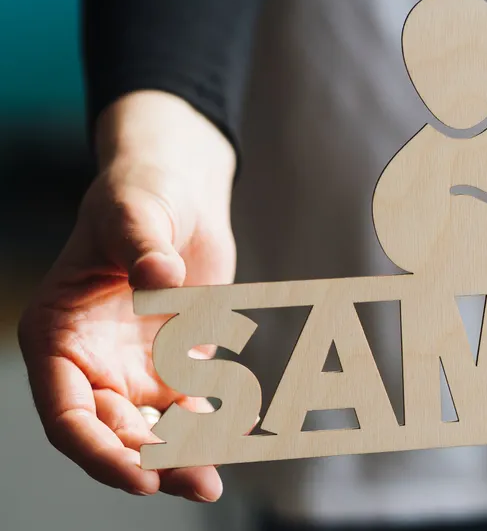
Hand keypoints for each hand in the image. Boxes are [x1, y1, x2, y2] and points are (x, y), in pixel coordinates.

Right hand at [18, 91, 236, 501]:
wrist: (179, 192)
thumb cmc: (139, 197)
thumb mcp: (134, 214)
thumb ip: (144, 247)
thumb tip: (158, 278)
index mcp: (57, 336)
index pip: (67, 414)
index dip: (99, 450)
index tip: (137, 475)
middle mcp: (91, 362)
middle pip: (112, 433)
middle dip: (149, 463)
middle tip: (196, 480)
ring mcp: (133, 367)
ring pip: (151, 431)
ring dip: (182, 456)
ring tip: (214, 478)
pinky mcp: (175, 363)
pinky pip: (190, 407)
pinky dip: (211, 425)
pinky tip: (242, 434)